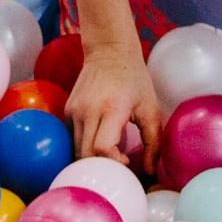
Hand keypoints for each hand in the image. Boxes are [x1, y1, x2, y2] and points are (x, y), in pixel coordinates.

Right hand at [66, 45, 160, 168]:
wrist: (109, 51)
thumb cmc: (134, 80)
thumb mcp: (150, 107)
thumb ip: (153, 141)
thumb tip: (150, 171)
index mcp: (111, 108)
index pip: (102, 148)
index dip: (113, 162)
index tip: (126, 161)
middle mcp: (88, 110)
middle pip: (86, 155)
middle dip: (102, 167)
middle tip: (118, 164)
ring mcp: (74, 110)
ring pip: (76, 150)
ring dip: (92, 159)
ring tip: (110, 156)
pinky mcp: (67, 110)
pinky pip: (73, 138)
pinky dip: (84, 147)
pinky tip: (99, 142)